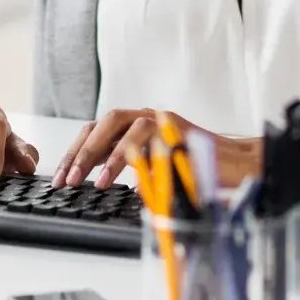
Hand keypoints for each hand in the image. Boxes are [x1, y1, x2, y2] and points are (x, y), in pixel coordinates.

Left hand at [52, 108, 262, 189]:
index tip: (60, 177)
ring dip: (101, 153)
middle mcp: (148, 117)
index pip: (98, 131)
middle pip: (104, 123)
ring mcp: (163, 120)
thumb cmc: (198, 172)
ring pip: (122, 124)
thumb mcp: (156, 172)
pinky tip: (114, 178)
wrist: (239, 168)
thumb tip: (99, 182)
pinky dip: (127, 157)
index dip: (76, 151)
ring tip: (89, 182)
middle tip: (67, 180)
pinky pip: (146, 138)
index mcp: (138, 125)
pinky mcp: (177, 129)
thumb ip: (133, 171)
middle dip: (82, 151)